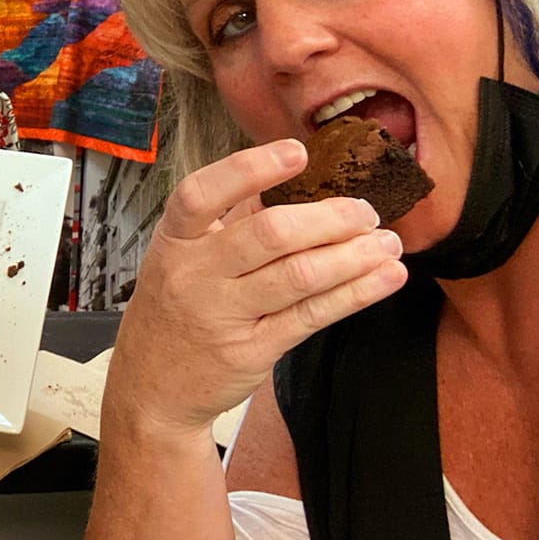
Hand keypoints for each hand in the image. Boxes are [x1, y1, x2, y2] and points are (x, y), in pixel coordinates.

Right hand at [103, 139, 406, 442]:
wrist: (151, 387)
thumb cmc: (175, 308)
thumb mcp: (184, 256)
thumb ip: (229, 218)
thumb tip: (287, 178)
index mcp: (175, 239)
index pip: (201, 193)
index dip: (249, 169)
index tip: (298, 152)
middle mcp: (194, 274)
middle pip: (268, 235)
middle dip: (329, 218)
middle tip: (366, 211)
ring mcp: (222, 315)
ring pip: (299, 276)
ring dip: (353, 256)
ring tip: (387, 243)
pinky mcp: (252, 350)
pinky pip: (312, 316)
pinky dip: (355, 294)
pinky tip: (384, 279)